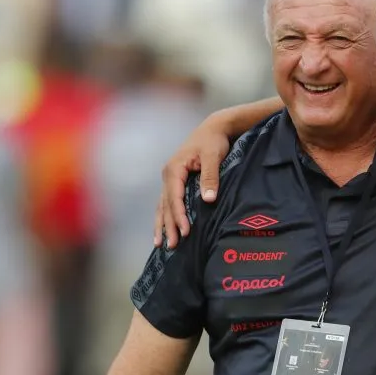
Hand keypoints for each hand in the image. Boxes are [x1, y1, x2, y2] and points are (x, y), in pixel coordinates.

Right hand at [153, 114, 232, 248]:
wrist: (213, 128)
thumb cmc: (214, 141)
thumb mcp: (213, 157)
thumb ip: (210, 177)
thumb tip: (208, 199)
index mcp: (174, 169)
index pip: (175, 197)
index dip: (179, 216)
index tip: (186, 231)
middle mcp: (168, 174)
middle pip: (166, 205)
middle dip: (168, 226)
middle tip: (172, 245)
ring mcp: (169, 178)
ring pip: (163, 206)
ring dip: (162, 225)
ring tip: (161, 244)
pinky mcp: (175, 181)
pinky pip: (166, 202)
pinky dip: (164, 217)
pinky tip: (163, 230)